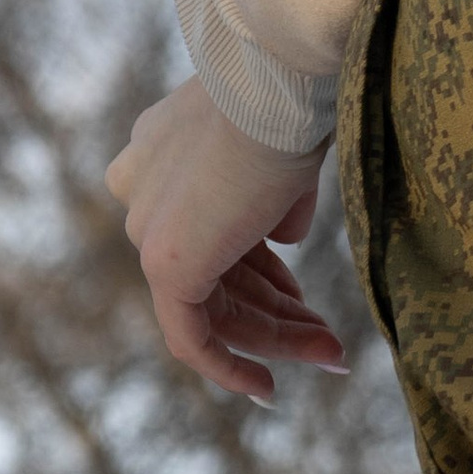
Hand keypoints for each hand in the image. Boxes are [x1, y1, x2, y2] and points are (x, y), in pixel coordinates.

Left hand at [106, 78, 345, 402]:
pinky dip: (228, 366)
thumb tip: (284, 237)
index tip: (302, 297)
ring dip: (277, 338)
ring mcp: (147, 227)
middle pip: (215, 272)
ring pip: (212, 306)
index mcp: (157, 147)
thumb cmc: (292, 99)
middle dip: (277, 310)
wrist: (275, 84)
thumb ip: (276, 198)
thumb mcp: (282, 149)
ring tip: (333, 356)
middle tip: (328, 341)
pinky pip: (191, 336)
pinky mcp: (165, 263)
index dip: (263, 270)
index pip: (211, 229)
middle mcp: (140, 187)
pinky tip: (267, 389)